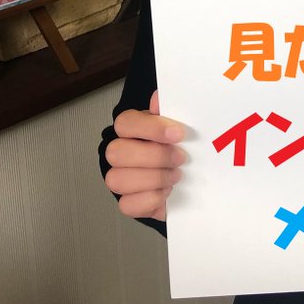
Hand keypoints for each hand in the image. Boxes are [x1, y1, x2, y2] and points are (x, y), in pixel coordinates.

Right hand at [104, 91, 185, 221]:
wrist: (186, 180)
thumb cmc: (177, 148)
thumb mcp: (177, 126)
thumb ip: (169, 111)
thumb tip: (159, 97)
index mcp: (131, 130)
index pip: (125, 123)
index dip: (151, 128)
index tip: (178, 134)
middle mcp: (120, 153)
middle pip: (116, 153)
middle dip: (154, 156)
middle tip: (180, 158)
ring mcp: (120, 179)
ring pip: (117, 180)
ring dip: (154, 178)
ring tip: (176, 176)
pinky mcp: (128, 203)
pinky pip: (127, 205)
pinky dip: (151, 199)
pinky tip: (166, 192)